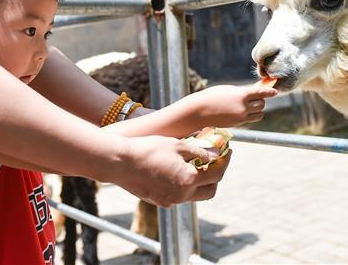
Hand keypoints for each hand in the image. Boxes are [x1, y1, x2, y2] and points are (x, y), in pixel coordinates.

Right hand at [115, 135, 231, 206]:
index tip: (227, 152)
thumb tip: (215, 155)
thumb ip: (199, 152)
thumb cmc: (147, 149)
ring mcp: (169, 201)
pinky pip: (178, 195)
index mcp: (189, 180)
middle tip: (215, 162)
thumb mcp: (177, 145)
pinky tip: (177, 171)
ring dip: (199, 182)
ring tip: (195, 164)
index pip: (217, 174)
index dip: (225, 161)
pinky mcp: (158, 201)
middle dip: (216, 177)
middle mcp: (181, 195)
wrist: (119, 162)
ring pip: (193, 195)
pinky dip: (184, 185)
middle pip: (210, 191)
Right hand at [189, 84, 277, 126]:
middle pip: (262, 104)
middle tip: (255, 96)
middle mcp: (243, 107)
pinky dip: (250, 115)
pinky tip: (243, 110)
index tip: (276, 92)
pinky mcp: (238, 124)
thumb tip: (256, 92)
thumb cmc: (212, 96)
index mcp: (242, 95)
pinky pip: (250, 119)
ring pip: (259, 114)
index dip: (270, 92)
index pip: (262, 93)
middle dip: (260, 100)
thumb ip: (243, 91)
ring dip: (257, 109)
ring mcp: (241, 117)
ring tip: (250, 104)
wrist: (199, 111)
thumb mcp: (229, 90)